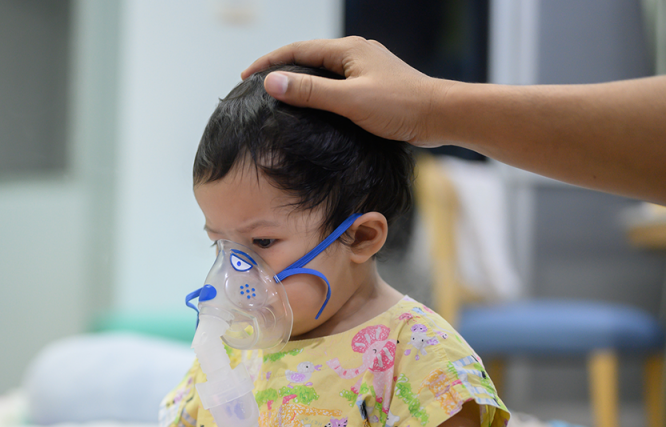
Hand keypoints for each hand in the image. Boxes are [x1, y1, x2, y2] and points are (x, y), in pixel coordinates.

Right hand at [241, 36, 455, 146]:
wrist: (441, 116)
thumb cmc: (399, 106)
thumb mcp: (349, 100)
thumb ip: (310, 93)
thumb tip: (271, 83)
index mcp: (348, 50)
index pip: (297, 50)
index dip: (269, 62)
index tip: (246, 76)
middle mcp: (356, 54)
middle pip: (309, 58)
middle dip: (282, 71)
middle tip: (259, 88)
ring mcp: (366, 69)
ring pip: (324, 73)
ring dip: (301, 83)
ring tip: (281, 99)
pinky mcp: (375, 86)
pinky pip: (338, 85)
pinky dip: (320, 93)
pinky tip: (316, 110)